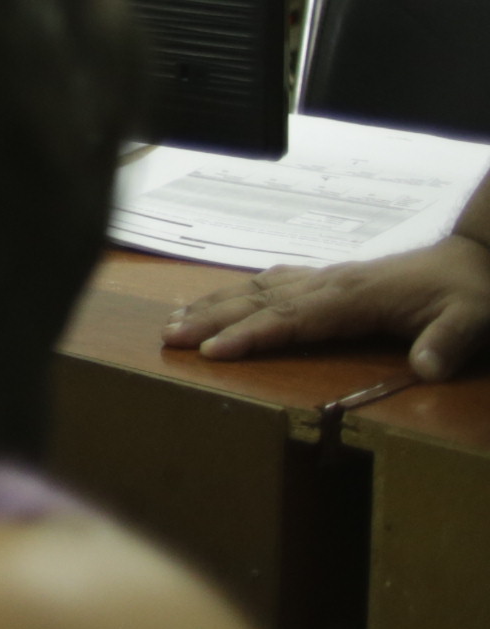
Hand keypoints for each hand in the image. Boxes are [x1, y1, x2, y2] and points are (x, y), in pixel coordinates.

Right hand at [166, 233, 489, 378]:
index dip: (250, 335)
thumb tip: (427, 370)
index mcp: (353, 296)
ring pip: (257, 288)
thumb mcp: (470, 319)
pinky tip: (217, 300)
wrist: (476, 258)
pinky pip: (271, 282)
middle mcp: (328, 283)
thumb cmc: (469, 293)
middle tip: (168, 338)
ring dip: (214, 303)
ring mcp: (325, 278)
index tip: (211, 352)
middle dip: (211, 318)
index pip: (291, 317)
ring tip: (173, 320)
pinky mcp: (328, 279)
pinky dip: (237, 292)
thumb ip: (447, 343)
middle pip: (259, 300)